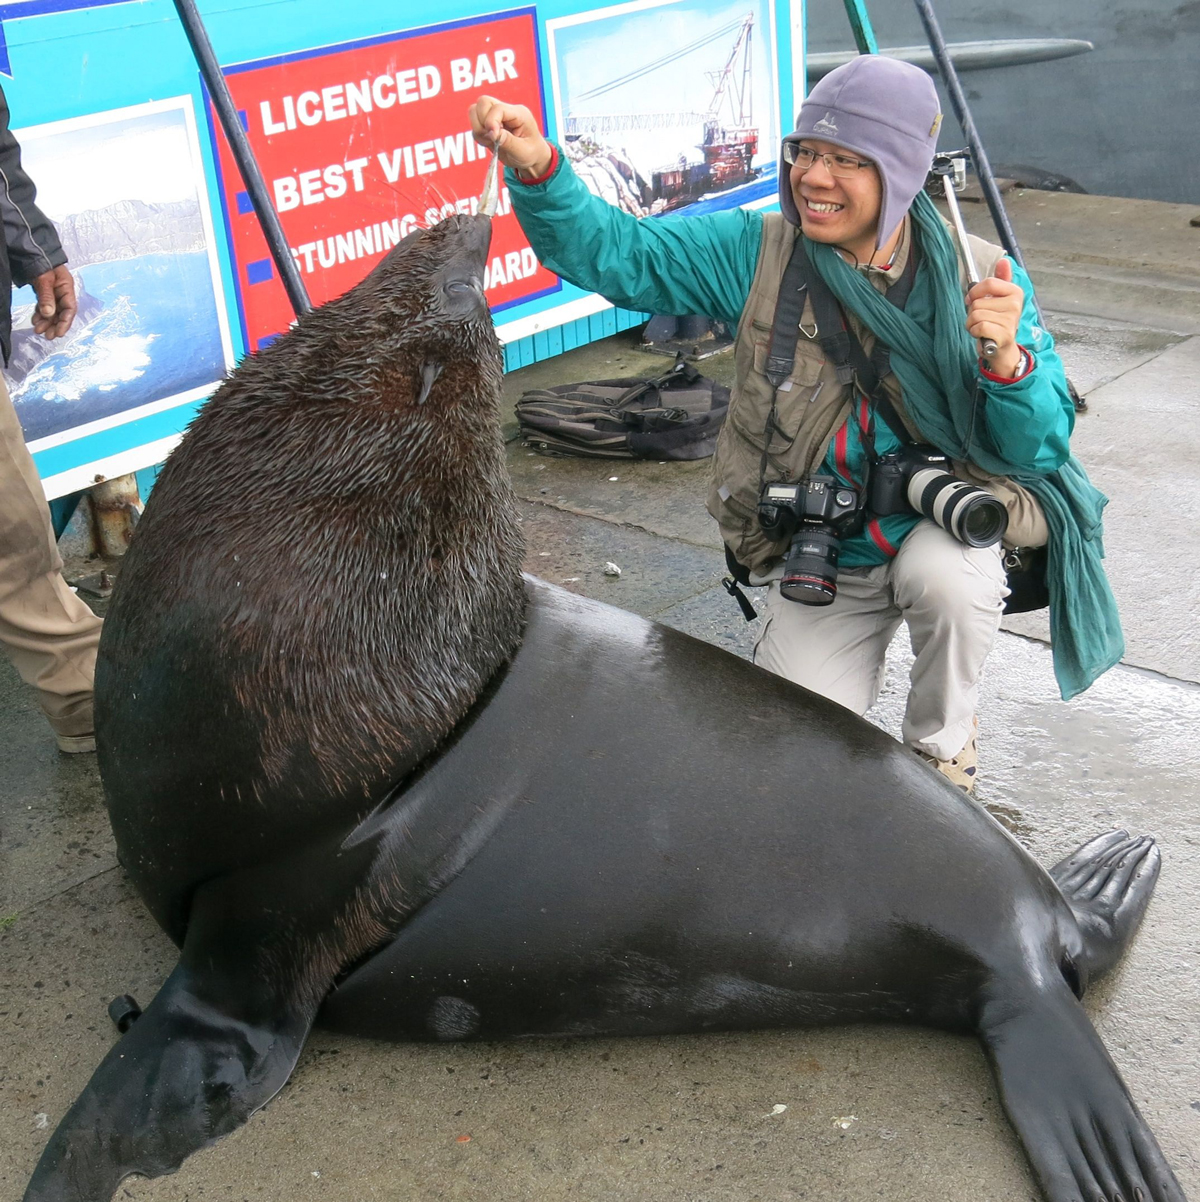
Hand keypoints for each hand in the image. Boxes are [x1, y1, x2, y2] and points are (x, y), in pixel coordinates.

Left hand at [30, 264, 76, 339]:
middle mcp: (62, 292)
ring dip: (46, 322)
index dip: (65, 322)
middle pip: (62, 313)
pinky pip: (44, 306)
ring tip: (38, 330)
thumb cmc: (42, 262)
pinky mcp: (44, 292)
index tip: (59, 333)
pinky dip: (40, 314)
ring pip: (52, 311)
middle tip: (48, 336)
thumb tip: (49, 314)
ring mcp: (53, 293)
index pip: (70, 309)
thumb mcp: (44, 279)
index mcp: (67, 288)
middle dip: (55, 325)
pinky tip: (35, 321)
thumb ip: (47, 297)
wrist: (33, 251)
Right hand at [469, 95, 553, 179]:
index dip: (491, 121)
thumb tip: (493, 134)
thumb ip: (508, 141)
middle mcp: (506, 111)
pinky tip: (490, 143)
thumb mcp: (524, 151)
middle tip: (491, 138)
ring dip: (478, 128)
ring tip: (490, 141)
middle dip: (482, 122)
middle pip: (483, 102)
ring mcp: (496, 116)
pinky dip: (478, 135)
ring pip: (475, 110)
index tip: (493, 137)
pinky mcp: (489, 125)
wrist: (531, 160)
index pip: (497, 108)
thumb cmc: (531, 153)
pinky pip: (475, 124)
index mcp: (518, 113)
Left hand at [966, 257, 1022, 376]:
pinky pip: (978, 326)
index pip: (988, 283)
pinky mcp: (1004, 334)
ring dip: (972, 323)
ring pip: (976, 314)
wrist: (1002, 347)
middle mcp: (1016, 304)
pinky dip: (974, 332)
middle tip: (982, 319)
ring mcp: (1011, 320)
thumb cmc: (996, 321)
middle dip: (972, 312)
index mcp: (1015, 292)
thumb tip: (1004, 260)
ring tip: (982, 327)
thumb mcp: (998, 298)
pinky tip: (982, 334)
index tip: (972, 300)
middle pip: (978, 301)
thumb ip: (1000, 279)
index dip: (974, 293)